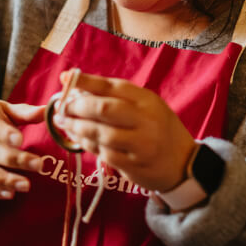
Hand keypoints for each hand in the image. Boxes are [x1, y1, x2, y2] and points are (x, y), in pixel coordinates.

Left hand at [53, 71, 195, 192]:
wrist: (185, 164)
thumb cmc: (157, 128)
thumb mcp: (143, 106)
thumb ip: (113, 96)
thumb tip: (71, 81)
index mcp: (147, 99)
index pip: (111, 86)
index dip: (85, 82)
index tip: (64, 80)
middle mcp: (146, 119)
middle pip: (103, 108)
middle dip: (76, 107)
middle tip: (61, 108)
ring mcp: (142, 144)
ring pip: (100, 133)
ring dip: (77, 128)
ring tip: (64, 124)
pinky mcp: (136, 165)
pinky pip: (104, 153)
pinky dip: (88, 145)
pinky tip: (79, 140)